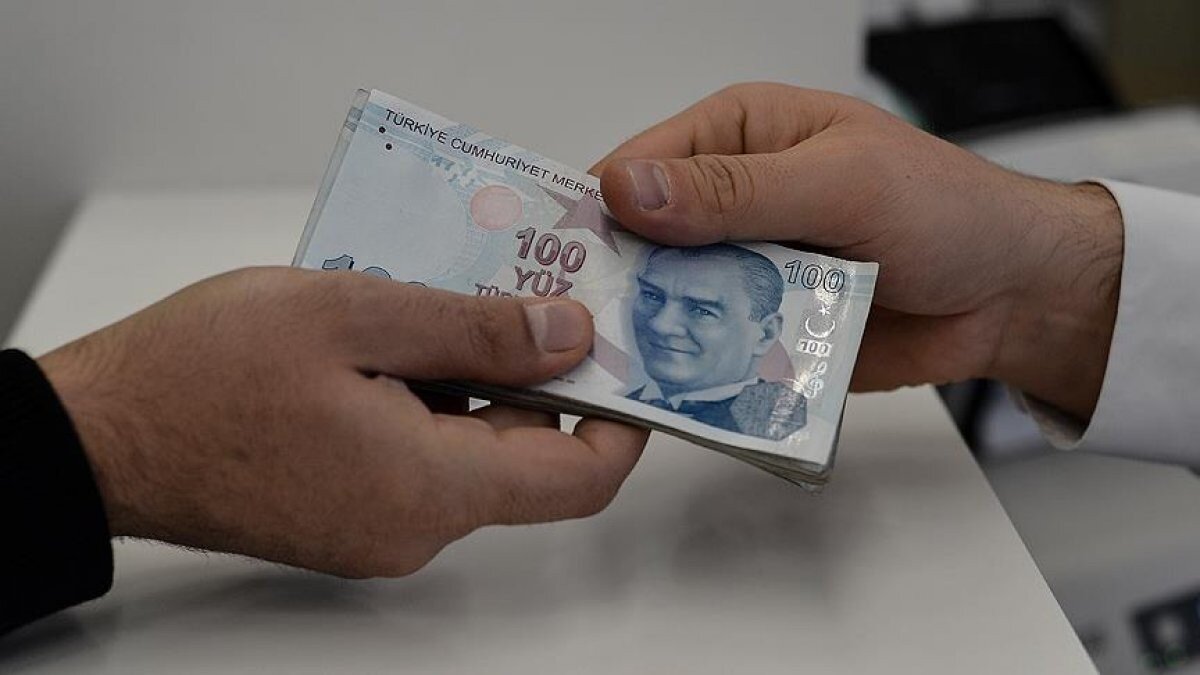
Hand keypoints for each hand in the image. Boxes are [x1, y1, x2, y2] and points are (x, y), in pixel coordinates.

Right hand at [38, 267, 646, 577]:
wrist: (101, 435)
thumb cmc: (202, 373)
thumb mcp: (354, 315)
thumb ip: (476, 328)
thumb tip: (569, 337)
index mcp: (428, 487)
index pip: (578, 478)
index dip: (618, 417)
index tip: (619, 353)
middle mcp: (414, 526)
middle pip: (523, 455)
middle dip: (535, 372)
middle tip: (518, 289)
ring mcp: (379, 526)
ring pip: (469, 449)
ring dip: (473, 376)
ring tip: (437, 300)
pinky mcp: (350, 511)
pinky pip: (422, 455)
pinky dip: (429, 397)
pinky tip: (393, 338)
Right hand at [593, 82, 1123, 419]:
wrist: (1013, 296)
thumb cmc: (946, 210)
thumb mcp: (840, 182)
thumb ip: (736, 191)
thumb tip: (630, 190)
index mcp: (740, 135)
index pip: (640, 166)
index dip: (594, 211)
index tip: (553, 260)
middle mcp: (732, 201)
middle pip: (643, 241)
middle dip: (613, 282)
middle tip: (573, 330)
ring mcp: (747, 266)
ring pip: (670, 299)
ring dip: (650, 330)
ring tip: (610, 370)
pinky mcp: (763, 325)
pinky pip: (711, 346)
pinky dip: (693, 366)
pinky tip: (668, 392)